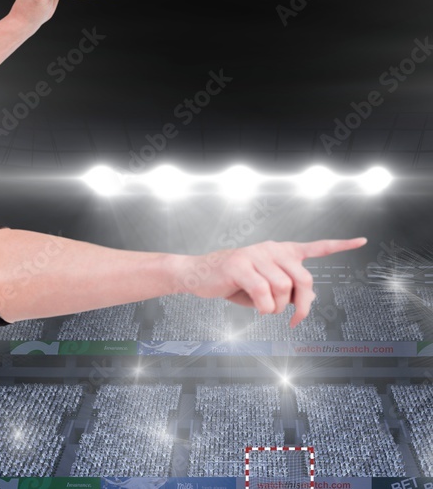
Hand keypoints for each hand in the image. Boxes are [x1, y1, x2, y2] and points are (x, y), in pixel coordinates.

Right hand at [178, 237, 366, 327]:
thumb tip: (308, 301)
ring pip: (283, 288)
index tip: (362, 241)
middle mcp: (271, 249)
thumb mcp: (265, 288)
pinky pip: (263, 292)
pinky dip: (263, 306)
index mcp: (280, 252)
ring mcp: (255, 255)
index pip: (315, 247)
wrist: (199, 275)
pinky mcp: (240, 264)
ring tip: (263, 308)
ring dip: (275, 308)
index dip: (340, 246)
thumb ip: (288, 291)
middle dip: (302, 306)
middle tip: (294, 320)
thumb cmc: (234, 283)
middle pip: (303, 280)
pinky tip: (256, 307)